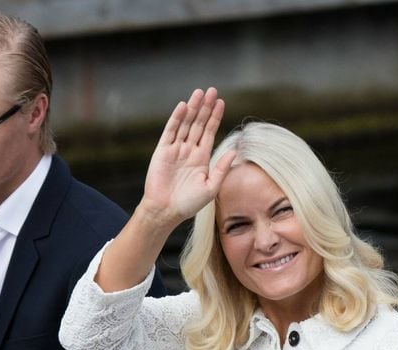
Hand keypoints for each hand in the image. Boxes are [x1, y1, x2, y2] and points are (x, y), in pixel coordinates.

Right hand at [141, 87, 235, 226]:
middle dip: (205, 107)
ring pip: (186, 123)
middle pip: (199, 123)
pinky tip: (183, 106)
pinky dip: (176, 118)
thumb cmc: (188, 203)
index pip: (209, 132)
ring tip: (199, 93)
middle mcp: (189, 150)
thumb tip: (234, 151)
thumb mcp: (211, 187)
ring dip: (192, 108)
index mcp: (201, 157)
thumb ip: (222, 168)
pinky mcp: (163, 151)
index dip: (215, 117)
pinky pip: (171, 131)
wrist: (165, 211)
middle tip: (212, 90)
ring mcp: (175, 149)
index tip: (221, 102)